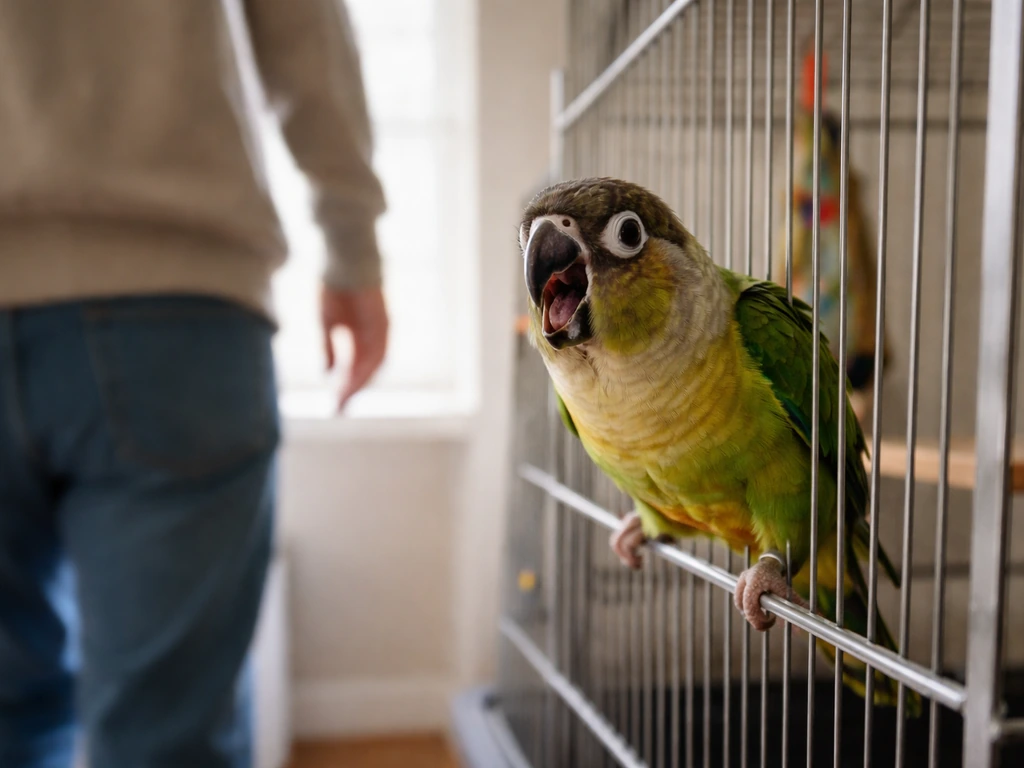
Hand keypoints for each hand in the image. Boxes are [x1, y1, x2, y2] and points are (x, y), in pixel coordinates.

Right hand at [321, 285, 388, 411]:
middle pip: (366, 371)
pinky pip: (378, 350)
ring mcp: (381, 330)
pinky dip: (367, 366)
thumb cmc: (334, 286)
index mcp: (361, 337)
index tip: (334, 404)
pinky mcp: (384, 322)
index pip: (355, 368)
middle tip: (338, 408)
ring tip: (343, 397)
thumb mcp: (327, 322)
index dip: (345, 386)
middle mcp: (374, 336)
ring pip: (373, 365)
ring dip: (359, 382)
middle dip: (352, 390)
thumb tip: (326, 372)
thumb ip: (328, 347)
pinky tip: (353, 378)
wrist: (344, 260)